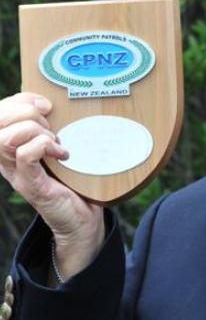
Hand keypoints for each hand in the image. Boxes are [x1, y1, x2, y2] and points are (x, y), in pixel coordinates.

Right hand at [0, 92, 104, 278]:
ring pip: (6, 138)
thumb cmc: (74, 182)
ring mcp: (18, 174)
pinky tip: (63, 154)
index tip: (46, 104)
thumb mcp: (59, 149)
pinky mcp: (33, 186)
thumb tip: (51, 104)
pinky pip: (25, 156)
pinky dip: (45, 147)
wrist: (83, 220)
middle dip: (26, 112)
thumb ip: (51, 130)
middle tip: (52, 125)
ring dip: (35, 131)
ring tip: (55, 141)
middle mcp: (7, 160)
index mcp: (11, 147)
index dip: (20, 100)